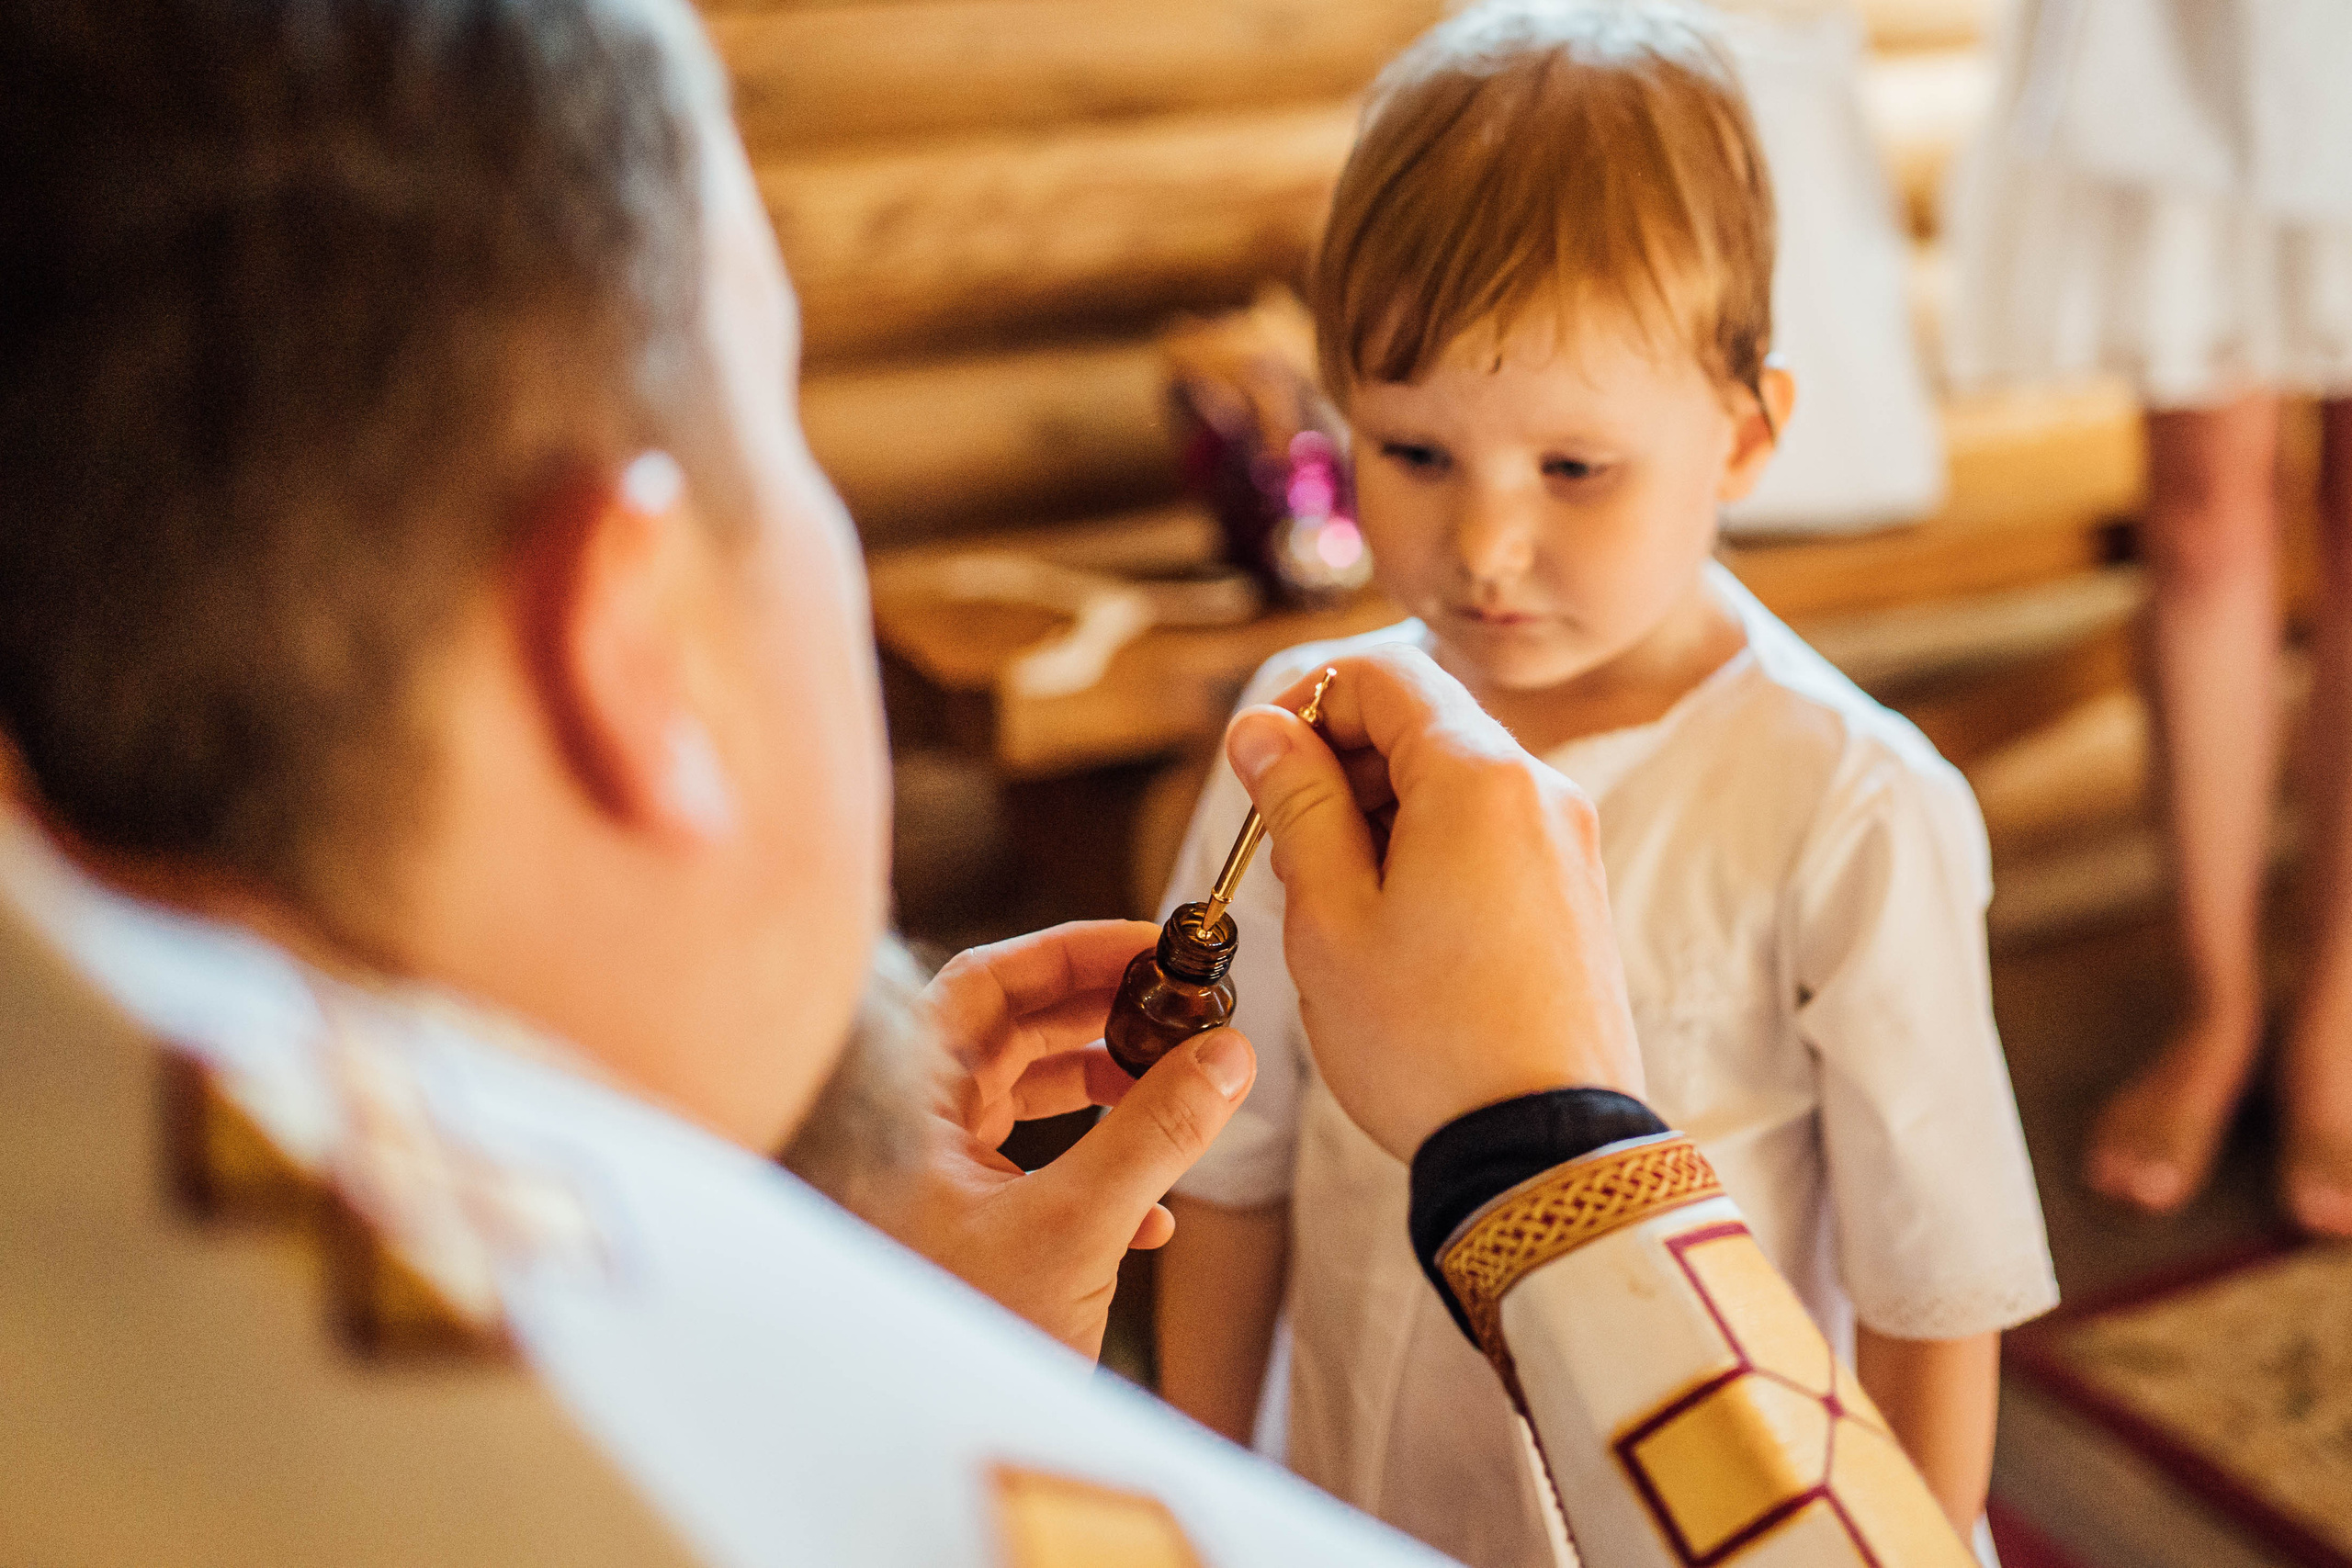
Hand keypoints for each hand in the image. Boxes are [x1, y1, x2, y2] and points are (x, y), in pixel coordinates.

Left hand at [885, 921, 1257, 1360]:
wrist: (922, 1454)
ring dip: (1104, 1094)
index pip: (986, 983)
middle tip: (1178, 1008)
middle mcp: (909, 1132)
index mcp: (905, 1105)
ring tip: (1174, 1097)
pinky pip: (1031, 1171)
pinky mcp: (963, 1232)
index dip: (1071, 952)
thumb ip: (1154, 1133)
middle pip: (1008, 1034)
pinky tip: (1151, 1215)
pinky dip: (1094, 1171)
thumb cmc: (958, 1341)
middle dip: (1100, 1020)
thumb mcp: (1075, 1229)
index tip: (1150, 945)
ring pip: (1022, 1102)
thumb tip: (1227, 1055)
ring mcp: (932, 1182)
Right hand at [1225, 646, 1643, 1161]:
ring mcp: (1567, 842)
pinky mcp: (1576, 893)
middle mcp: (1538, 789)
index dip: (1305, 706)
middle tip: (1289, 858)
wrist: (1545, 1153)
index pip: (1382, 673)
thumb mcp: (1330, 916)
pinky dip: (1430, 853)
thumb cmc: (1425, 1040)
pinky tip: (1396, 936)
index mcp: (1477, 775)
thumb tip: (1261, 727)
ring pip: (1453, 782)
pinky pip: (1490, 834)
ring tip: (1338, 911)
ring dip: (1380, 816)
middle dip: (1339, 768)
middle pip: (1421, 723)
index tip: (1262, 773)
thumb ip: (1295, 803)